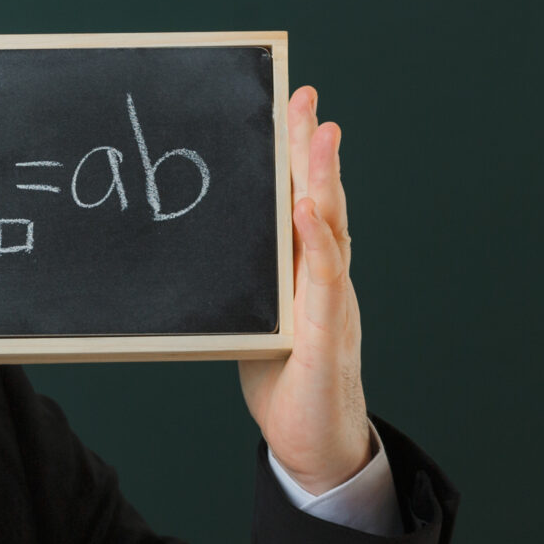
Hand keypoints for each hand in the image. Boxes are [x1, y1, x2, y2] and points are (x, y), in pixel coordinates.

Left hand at [239, 87, 370, 492]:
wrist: (314, 446)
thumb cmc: (286, 386)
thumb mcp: (258, 325)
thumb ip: (247, 287)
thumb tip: (212, 250)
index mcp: (306, 276)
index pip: (304, 205)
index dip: (301, 157)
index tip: (292, 108)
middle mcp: (326, 282)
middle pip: (322, 203)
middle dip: (314, 150)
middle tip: (306, 97)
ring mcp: (332, 307)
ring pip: (332, 233)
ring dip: (324, 183)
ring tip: (319, 136)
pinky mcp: (328, 340)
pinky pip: (324, 286)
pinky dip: (318, 247)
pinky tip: (307, 214)